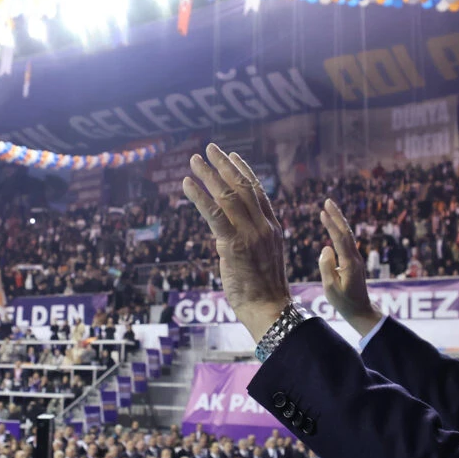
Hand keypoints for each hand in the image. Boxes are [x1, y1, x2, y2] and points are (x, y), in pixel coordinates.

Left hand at [183, 145, 292, 341]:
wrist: (269, 309)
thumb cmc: (263, 290)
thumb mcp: (261, 258)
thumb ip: (248, 240)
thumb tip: (226, 233)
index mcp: (272, 227)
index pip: (258, 192)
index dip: (243, 171)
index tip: (232, 156)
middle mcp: (263, 226)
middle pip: (242, 187)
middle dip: (224, 165)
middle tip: (210, 148)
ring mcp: (250, 234)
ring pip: (227, 195)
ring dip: (208, 174)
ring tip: (193, 160)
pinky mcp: (234, 245)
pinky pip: (213, 214)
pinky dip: (198, 196)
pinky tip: (187, 183)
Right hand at [318, 198, 381, 336]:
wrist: (360, 310)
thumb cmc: (344, 302)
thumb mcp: (331, 288)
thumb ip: (327, 267)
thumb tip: (326, 248)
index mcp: (349, 264)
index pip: (340, 239)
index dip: (331, 225)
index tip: (322, 212)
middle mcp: (355, 258)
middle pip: (346, 232)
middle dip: (337, 216)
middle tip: (328, 201)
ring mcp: (355, 259)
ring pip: (347, 235)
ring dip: (338, 221)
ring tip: (329, 209)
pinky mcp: (353, 261)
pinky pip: (346, 242)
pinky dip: (339, 231)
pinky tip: (334, 226)